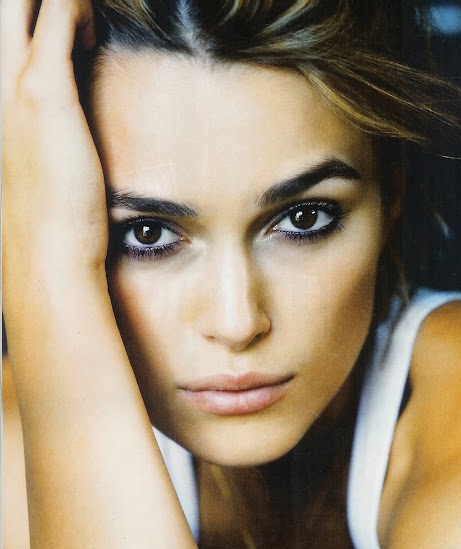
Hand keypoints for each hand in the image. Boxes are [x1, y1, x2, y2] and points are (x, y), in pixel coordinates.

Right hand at [2, 0, 108, 328]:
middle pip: (5, 8)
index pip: (7, 29)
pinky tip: (95, 23)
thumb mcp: (51, 160)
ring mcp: (13, 84)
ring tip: (86, 16)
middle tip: (70, 13)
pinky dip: (77, 8)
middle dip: (34, 4)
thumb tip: (77, 111)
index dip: (33, 18)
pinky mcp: (44, 92)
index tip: (73, 29)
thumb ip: (60, 125)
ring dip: (60, 3)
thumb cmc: (56, 217)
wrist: (47, 256)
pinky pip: (58, 16)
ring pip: (21, 2)